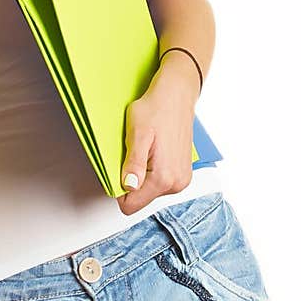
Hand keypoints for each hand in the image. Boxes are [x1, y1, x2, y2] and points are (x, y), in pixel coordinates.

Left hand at [117, 65, 197, 215]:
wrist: (177, 95)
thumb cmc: (157, 109)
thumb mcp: (138, 134)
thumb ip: (134, 164)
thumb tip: (129, 186)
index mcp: (164, 178)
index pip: (131, 205)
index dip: (118, 190)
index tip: (118, 170)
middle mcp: (177, 183)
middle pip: (140, 198)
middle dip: (131, 179)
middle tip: (133, 153)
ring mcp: (181, 179)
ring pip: (149, 189)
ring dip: (141, 173)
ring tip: (145, 148)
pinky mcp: (182, 172)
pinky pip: (159, 181)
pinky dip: (152, 168)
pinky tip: (154, 149)